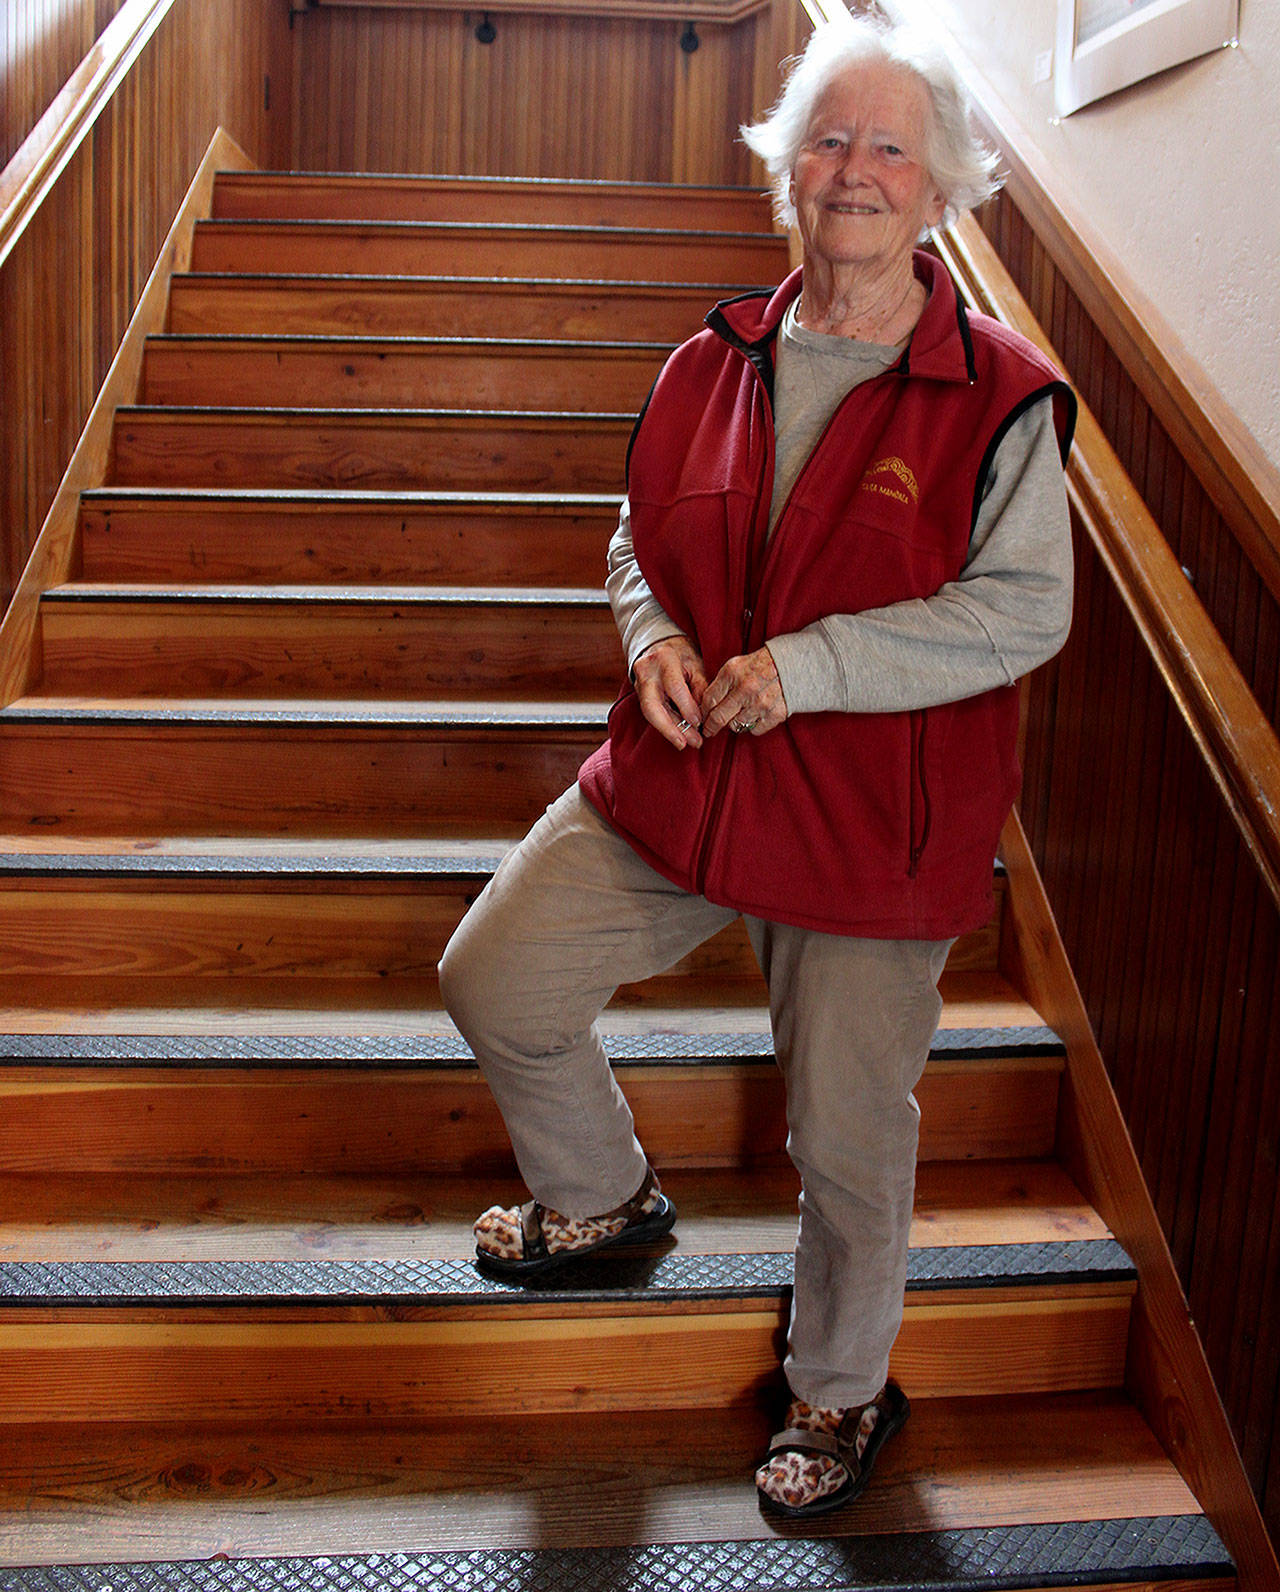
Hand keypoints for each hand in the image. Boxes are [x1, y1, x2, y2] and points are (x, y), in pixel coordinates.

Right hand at [632, 635, 708, 750]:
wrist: (656, 642)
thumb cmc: (680, 653)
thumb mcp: (695, 664)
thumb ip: (699, 688)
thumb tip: (703, 716)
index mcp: (664, 659)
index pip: (675, 688)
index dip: (687, 708)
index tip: (699, 723)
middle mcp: (646, 672)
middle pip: (652, 707)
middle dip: (670, 729)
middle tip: (687, 743)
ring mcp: (638, 682)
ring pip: (650, 713)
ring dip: (669, 730)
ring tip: (686, 743)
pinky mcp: (637, 692)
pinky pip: (651, 712)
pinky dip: (665, 724)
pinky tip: (678, 734)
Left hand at [700, 647, 787, 738]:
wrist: (791, 665)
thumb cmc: (759, 666)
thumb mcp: (735, 665)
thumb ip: (720, 684)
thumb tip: (705, 706)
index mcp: (732, 673)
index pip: (709, 700)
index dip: (702, 712)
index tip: (702, 718)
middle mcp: (745, 689)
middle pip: (718, 718)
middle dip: (710, 727)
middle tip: (709, 731)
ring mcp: (760, 703)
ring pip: (736, 726)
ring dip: (734, 723)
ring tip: (739, 715)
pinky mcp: (774, 714)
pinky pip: (754, 730)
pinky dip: (752, 726)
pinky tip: (754, 716)